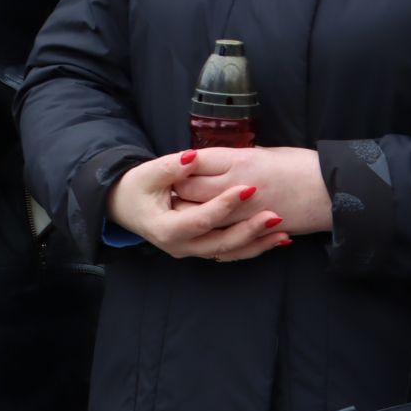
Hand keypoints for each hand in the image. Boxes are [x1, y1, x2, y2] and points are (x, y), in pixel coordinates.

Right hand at [108, 150, 289, 261]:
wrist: (125, 207)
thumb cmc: (137, 188)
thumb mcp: (148, 173)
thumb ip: (171, 167)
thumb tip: (192, 157)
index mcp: (166, 229)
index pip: (201, 219)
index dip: (224, 205)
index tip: (248, 188)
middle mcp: (181, 246)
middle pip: (220, 243)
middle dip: (250, 230)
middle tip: (275, 215)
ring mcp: (193, 251)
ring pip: (229, 252)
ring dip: (257, 244)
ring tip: (284, 232)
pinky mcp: (202, 248)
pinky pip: (231, 252)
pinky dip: (254, 246)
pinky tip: (276, 239)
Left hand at [171, 147, 334, 235]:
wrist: (332, 191)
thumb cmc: (303, 166)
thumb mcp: (268, 153)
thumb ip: (240, 159)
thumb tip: (220, 161)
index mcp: (241, 160)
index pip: (195, 162)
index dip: (181, 164)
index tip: (176, 165)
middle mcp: (238, 185)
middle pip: (190, 189)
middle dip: (178, 189)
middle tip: (172, 189)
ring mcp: (244, 211)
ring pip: (201, 216)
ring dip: (189, 213)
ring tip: (183, 209)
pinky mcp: (252, 231)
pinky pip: (222, 237)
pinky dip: (209, 234)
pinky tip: (206, 231)